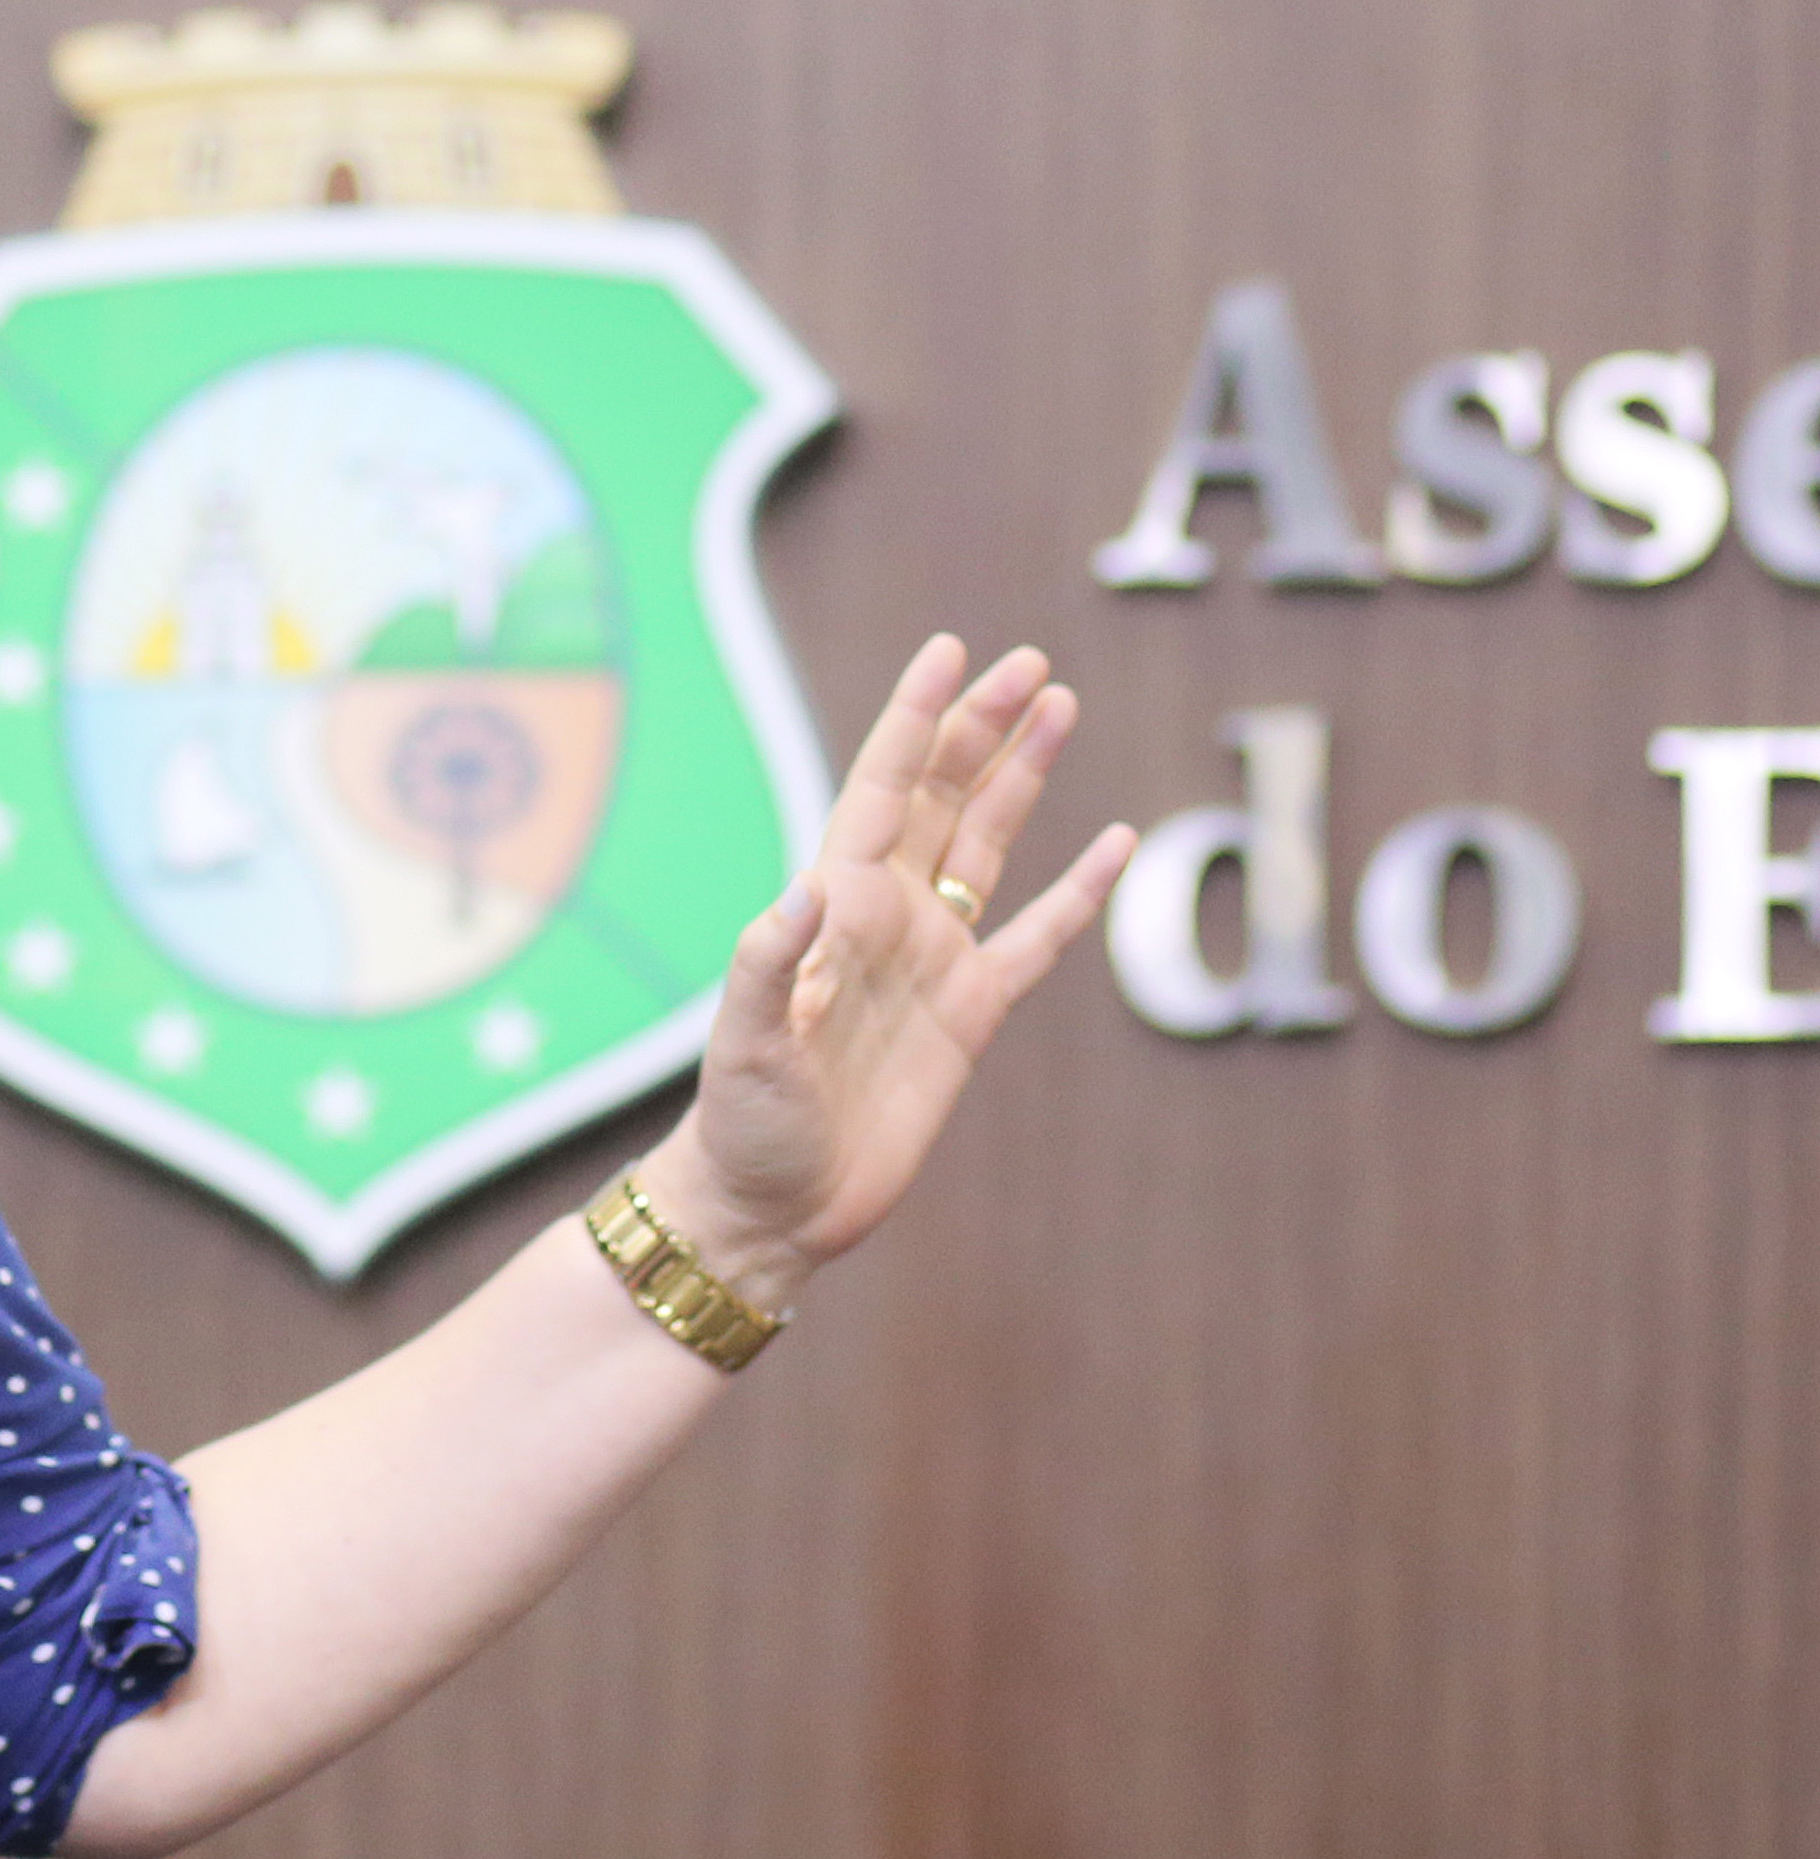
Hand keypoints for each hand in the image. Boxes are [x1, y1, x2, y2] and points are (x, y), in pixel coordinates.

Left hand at [638, 635, 1135, 1309]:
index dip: (913, 720)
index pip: (881, 789)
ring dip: (1021, 778)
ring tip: (1059, 706)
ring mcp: (933, 961)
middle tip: (1030, 660)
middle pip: (943, 797)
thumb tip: (807, 888)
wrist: (773, 1206)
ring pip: (989, 845)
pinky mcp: (971, 1015)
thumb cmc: (742, 1122)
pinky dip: (1080, 894)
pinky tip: (1117, 843)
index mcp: (832, 907)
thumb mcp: (744, 1042)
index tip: (949, 651)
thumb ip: (767, 964)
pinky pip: (1038, 938)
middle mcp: (885, 917)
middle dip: (980, 727)